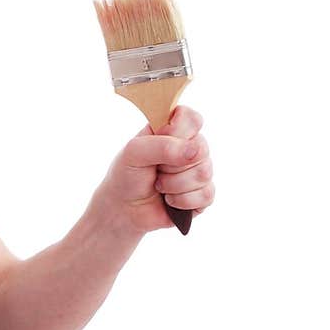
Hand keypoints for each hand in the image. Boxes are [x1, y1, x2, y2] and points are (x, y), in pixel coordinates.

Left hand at [96, 104, 214, 234]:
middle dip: (171, 166)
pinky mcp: (202, 195)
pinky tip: (169, 200)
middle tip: (155, 170)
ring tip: (159, 186)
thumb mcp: (134, 153)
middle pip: (201, 149)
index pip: (192, 118)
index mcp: (172, 130)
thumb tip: (195, 151)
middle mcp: (188, 147)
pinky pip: (206, 195)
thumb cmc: (126, 176)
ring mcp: (197, 171)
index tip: (161, 142)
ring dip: (174, 185)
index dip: (180, 132)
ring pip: (204, 173)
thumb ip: (163, 146)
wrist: (123, 211)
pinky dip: (182, 201)